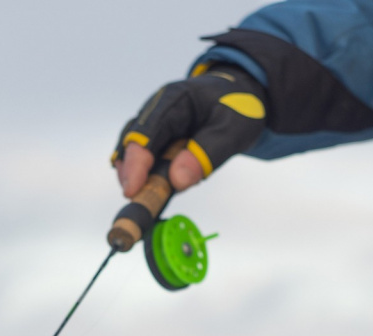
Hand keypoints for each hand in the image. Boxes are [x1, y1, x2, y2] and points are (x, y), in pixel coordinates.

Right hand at [112, 64, 266, 197]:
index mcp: (174, 100)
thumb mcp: (233, 130)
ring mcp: (155, 127)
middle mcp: (157, 112)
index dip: (136, 162)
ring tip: (151, 199)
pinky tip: (160, 190)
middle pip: (131, 144)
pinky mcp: (159, 142)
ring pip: (134, 154)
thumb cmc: (238, 107)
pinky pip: (146, 161)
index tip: (132, 190)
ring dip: (139, 178)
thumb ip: (207, 153)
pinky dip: (149, 178)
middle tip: (140, 202)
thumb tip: (176, 181)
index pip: (146, 132)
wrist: (241, 96)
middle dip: (131, 174)